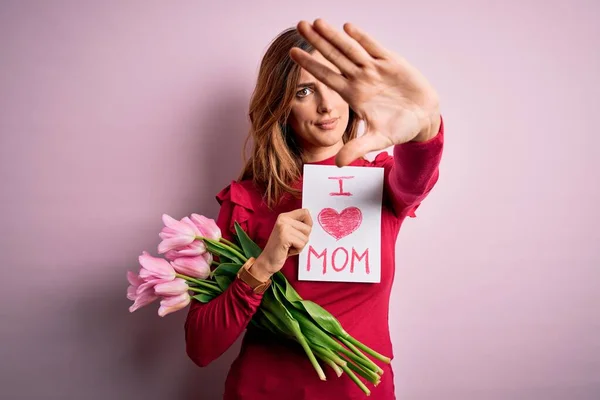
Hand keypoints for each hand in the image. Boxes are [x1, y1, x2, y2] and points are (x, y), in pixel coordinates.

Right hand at [251, 208, 312, 279]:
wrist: (267, 260)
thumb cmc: (281, 248)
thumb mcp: (289, 232)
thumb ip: (298, 225)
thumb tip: (311, 222)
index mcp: (284, 216)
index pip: (305, 212)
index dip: (308, 223)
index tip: (300, 232)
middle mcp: (283, 219)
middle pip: (308, 227)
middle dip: (303, 238)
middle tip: (291, 242)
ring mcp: (283, 227)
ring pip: (306, 237)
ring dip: (300, 245)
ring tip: (288, 246)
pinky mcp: (284, 236)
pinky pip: (302, 244)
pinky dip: (297, 250)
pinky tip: (287, 250)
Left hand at [290, 19, 440, 166]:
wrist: (423, 119)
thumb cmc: (399, 128)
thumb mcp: (377, 140)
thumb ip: (357, 148)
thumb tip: (338, 164)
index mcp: (353, 95)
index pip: (327, 77)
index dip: (310, 65)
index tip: (293, 52)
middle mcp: (360, 79)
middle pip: (334, 57)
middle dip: (317, 42)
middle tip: (300, 25)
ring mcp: (375, 69)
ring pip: (350, 49)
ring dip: (334, 36)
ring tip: (317, 22)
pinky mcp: (392, 63)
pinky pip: (374, 48)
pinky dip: (362, 38)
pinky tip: (347, 28)